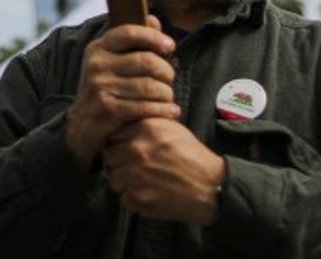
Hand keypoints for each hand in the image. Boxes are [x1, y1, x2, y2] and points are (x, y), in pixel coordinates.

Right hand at [63, 16, 179, 168]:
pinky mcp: (107, 110)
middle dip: (166, 71)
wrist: (82, 126)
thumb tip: (153, 19)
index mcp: (98, 48)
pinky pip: (145, 107)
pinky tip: (171, 111)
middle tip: (170, 80)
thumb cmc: (104, 89)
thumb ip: (133, 41)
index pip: (130, 32)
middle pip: (147, 61)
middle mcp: (97, 65)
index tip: (170, 46)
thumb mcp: (111, 61)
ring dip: (166, 94)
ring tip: (169, 98)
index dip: (154, 37)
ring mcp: (100, 87)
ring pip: (149, 86)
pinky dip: (163, 110)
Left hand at [104, 118, 226, 224]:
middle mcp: (137, 150)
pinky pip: (124, 199)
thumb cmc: (192, 156)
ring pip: (114, 179)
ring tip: (144, 181)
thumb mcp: (172, 127)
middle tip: (137, 166)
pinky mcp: (139, 198)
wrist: (210, 185)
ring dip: (125, 182)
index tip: (128, 149)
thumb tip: (125, 122)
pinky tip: (149, 193)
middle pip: (110, 156)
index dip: (120, 143)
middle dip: (120, 162)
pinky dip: (134, 199)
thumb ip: (146, 122)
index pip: (114, 135)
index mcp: (145, 128)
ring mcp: (136, 175)